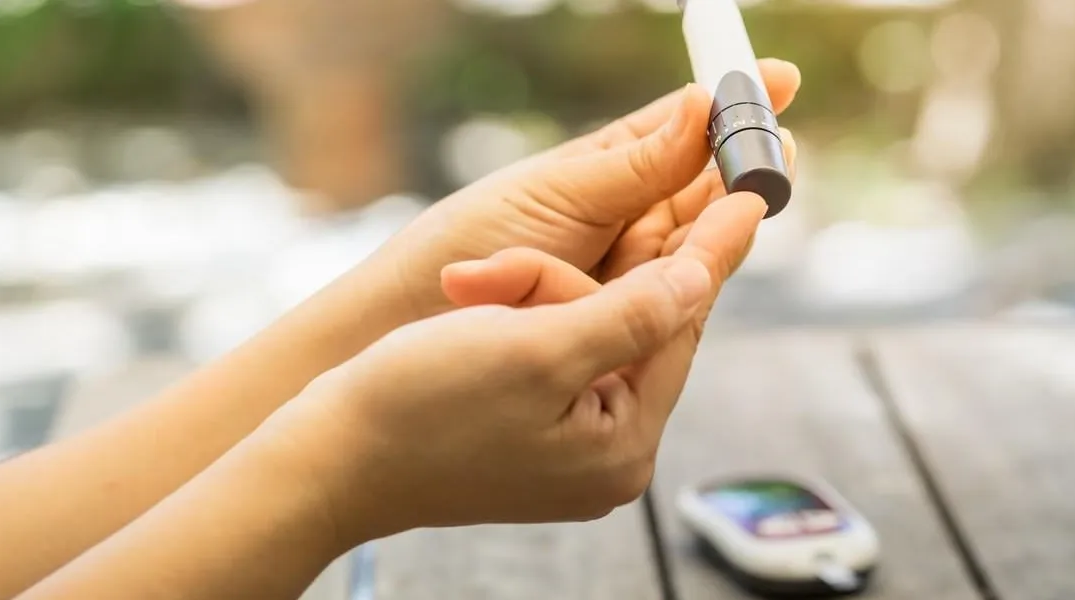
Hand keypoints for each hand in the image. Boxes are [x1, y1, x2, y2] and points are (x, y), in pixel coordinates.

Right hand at [263, 193, 765, 546]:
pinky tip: (478, 302)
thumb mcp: (537, 350)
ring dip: (532, 293)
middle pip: (629, 327)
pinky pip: (553, 348)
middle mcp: (608, 453)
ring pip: (585, 329)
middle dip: (564, 282)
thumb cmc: (418, 407)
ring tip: (466, 296)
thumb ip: (632, 311)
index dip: (708, 253)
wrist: (326, 460)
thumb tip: (704, 273)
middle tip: (497, 275)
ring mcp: (571, 446)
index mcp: (622, 443)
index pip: (680, 326)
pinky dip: (521, 314)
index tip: (747, 194)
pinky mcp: (534, 431)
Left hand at [377, 59, 799, 322]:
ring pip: (696, 238)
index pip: (679, 132)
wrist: (406, 325)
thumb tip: (702, 104)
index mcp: (601, 172)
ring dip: (731, 208)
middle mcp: (620, 221)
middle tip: (783, 138)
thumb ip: (636, 163)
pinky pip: (674, 290)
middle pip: (700, 188)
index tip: (776, 81)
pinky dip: (701, 263)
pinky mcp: (622, 324)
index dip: (727, 108)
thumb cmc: (465, 248)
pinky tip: (730, 234)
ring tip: (768, 172)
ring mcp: (624, 273)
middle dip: (742, 161)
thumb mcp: (558, 194)